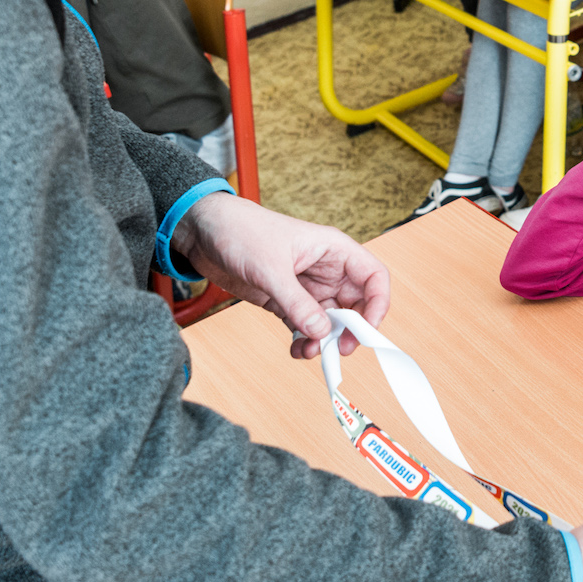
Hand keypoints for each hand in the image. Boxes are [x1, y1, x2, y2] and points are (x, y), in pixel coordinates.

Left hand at [173, 192, 387, 359]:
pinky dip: (304, 340)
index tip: (367, 330)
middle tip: (337, 349)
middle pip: (355, 304)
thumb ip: (297, 303)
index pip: (373, 277)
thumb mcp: (271, 269)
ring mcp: (306, 286)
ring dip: (323, 339)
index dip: (378, 304)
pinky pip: (305, 325)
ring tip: (307, 350)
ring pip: (329, 320)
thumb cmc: (241, 231)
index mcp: (333, 250)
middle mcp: (325, 269)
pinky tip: (294, 348)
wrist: (203, 232)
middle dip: (350, 330)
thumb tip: (322, 332)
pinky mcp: (285, 299)